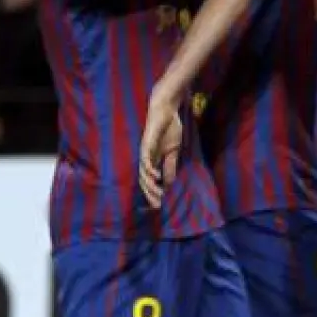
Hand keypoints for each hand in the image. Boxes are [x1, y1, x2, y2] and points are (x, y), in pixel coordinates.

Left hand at [139, 90, 182, 208]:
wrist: (167, 110)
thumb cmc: (169, 128)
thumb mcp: (173, 151)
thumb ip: (170, 166)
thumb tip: (170, 182)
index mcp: (153, 161)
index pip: (150, 181)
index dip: (154, 192)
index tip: (160, 205)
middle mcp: (146, 159)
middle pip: (144, 180)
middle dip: (150, 194)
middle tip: (157, 205)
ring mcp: (145, 152)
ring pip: (144, 173)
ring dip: (150, 185)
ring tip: (157, 195)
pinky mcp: (146, 144)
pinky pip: (145, 159)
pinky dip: (149, 169)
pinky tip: (155, 177)